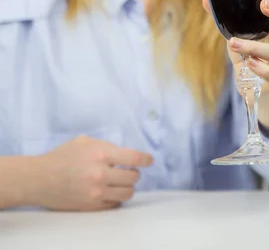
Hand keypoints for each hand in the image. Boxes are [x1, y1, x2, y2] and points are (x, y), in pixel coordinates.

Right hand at [32, 135, 152, 210]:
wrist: (40, 179)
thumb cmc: (62, 156)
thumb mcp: (85, 141)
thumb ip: (105, 146)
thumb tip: (123, 154)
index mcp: (100, 154)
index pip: (133, 158)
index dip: (145, 159)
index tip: (149, 160)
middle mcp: (101, 174)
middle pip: (133, 177)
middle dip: (134, 173)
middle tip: (128, 170)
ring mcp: (97, 192)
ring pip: (128, 193)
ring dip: (127, 186)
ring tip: (120, 182)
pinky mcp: (92, 206)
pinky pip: (115, 204)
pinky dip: (117, 197)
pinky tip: (110, 191)